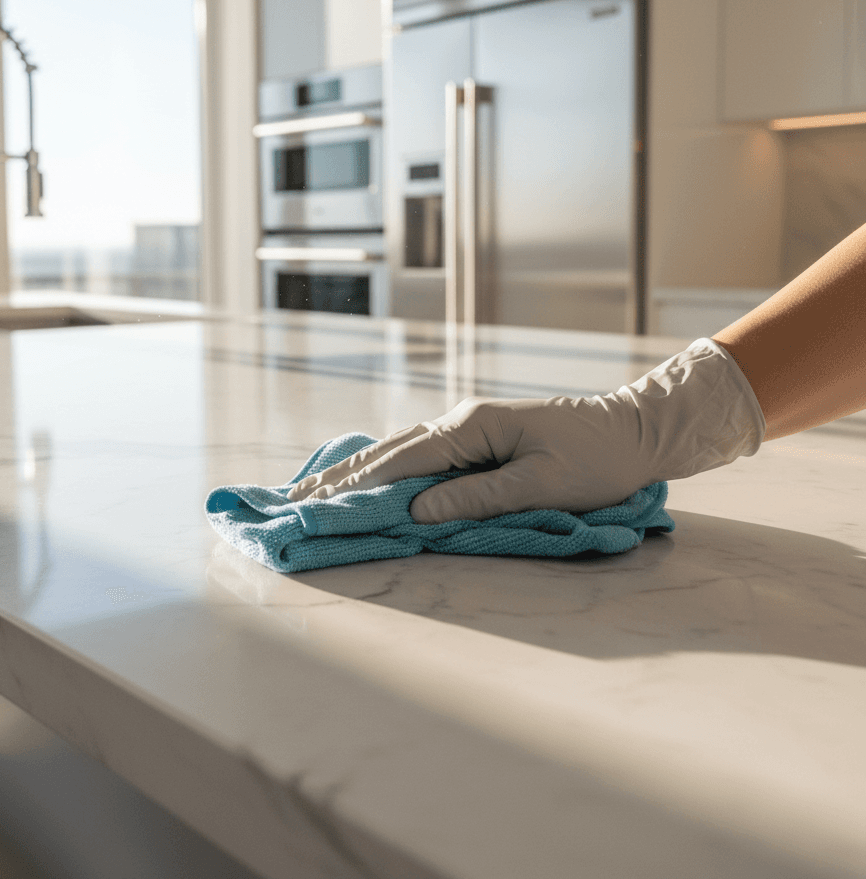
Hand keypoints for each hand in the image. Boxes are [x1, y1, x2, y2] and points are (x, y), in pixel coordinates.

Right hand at [287, 338, 765, 523]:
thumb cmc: (598, 459)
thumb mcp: (543, 483)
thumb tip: (416, 511)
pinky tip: (368, 475)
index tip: (318, 502)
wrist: (636, 429)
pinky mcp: (478, 440)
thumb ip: (478, 497)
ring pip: (402, 451)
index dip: (360, 484)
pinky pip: (422, 455)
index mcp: (474, 426)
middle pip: (391, 450)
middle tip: (295, 495)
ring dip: (359, 471)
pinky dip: (388, 468)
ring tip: (315, 487)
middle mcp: (462, 421)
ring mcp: (468, 428)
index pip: (405, 459)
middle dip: (343, 476)